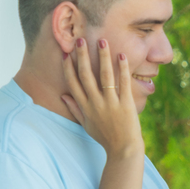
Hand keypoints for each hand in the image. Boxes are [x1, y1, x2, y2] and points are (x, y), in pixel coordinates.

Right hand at [61, 38, 143, 158]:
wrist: (123, 149)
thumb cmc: (105, 137)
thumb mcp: (86, 125)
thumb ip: (75, 109)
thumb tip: (63, 97)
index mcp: (85, 107)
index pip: (73, 83)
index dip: (68, 67)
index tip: (66, 52)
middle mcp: (95, 103)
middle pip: (86, 75)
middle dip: (82, 56)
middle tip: (80, 39)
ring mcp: (110, 103)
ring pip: (104, 76)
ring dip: (103, 57)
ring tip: (103, 41)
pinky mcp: (125, 104)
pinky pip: (123, 83)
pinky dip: (123, 69)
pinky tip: (122, 55)